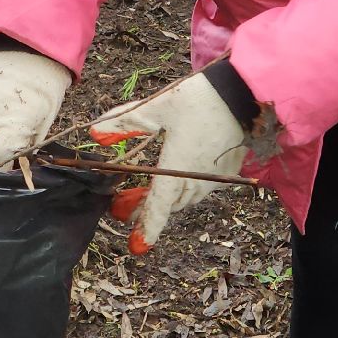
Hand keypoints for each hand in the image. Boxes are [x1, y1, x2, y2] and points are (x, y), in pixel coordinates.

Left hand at [90, 73, 247, 253]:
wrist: (242, 92)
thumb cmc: (198, 98)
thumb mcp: (156, 107)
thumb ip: (124, 122)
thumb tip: (94, 133)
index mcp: (177, 167)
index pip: (158, 206)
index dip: (146, 227)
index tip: (137, 245)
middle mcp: (196, 179)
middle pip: (168, 203)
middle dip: (145, 208)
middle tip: (123, 207)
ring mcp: (214, 177)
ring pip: (185, 197)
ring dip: (165, 198)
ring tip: (145, 192)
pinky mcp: (227, 171)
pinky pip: (200, 188)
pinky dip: (183, 187)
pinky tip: (176, 174)